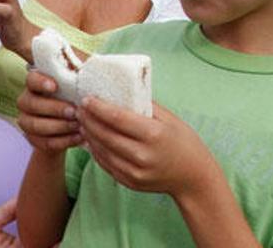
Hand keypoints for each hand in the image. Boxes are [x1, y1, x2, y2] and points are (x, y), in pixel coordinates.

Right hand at [17, 71, 82, 154]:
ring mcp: (26, 121)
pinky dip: (63, 141)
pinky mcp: (32, 138)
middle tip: (74, 112)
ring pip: (36, 125)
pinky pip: (44, 142)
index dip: (40, 82)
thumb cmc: (74, 99)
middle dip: (54, 108)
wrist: (69, 127)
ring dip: (59, 126)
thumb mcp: (76, 85)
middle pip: (32, 104)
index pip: (31, 79)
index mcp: (35, 85)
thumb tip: (88, 66)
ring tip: (78, 126)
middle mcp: (26, 101)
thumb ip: (77, 76)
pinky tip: (78, 138)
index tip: (55, 86)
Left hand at [77, 98, 218, 197]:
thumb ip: (144, 105)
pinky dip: (95, 151)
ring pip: (102, 151)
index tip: (86, 99)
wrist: (194, 177)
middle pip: (105, 135)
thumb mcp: (169, 119)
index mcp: (153, 134)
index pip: (117, 118)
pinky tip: (91, 139)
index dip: (98, 108)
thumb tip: (118, 90)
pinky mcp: (130, 182)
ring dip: (88, 135)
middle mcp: (143, 155)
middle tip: (78, 109)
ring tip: (81, 122)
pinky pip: (106, 165)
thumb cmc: (183, 142)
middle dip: (88, 120)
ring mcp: (135, 172)